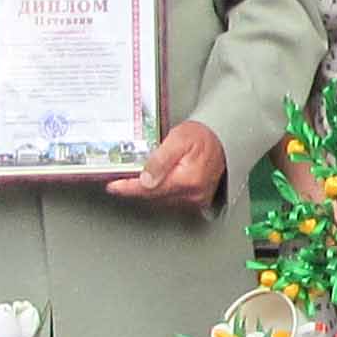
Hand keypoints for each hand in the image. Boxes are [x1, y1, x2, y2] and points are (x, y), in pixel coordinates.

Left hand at [108, 119, 228, 207]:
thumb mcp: (178, 139)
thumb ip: (160, 160)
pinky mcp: (197, 200)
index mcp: (186, 180)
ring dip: (147, 190)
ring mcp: (195, 199)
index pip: (149, 189)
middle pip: (153, 196)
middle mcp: (192, 194)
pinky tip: (153, 183)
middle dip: (135, 188)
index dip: (128, 188)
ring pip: (160, 200)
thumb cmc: (202, 136)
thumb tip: (145, 180)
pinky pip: (171, 200)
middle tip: (120, 178)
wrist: (222, 138)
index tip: (113, 186)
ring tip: (135, 178)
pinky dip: (159, 192)